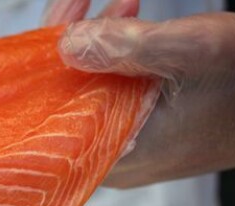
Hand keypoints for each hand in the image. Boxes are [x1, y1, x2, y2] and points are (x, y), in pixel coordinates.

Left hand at [54, 3, 234, 187]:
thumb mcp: (194, 49)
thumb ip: (125, 48)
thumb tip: (67, 45)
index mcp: (118, 157)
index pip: (50, 120)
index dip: (40, 74)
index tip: (46, 33)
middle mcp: (116, 160)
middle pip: (64, 102)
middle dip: (68, 49)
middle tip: (77, 7)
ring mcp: (130, 145)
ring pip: (88, 91)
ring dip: (94, 45)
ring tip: (113, 6)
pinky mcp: (145, 128)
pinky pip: (112, 90)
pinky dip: (115, 55)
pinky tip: (124, 20)